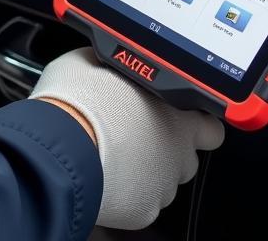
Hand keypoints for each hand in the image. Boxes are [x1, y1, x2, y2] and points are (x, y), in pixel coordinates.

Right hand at [31, 49, 223, 230]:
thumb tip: (111, 57)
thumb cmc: (77, 101)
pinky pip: (142, 201)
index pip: (209, 126)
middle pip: (186, 154)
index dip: (194, 123)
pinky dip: (128, 191)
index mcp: (176, 112)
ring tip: (115, 154)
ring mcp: (163, 184)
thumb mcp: (92, 60)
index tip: (177, 119)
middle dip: (167, 147)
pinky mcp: (144, 210)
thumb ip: (117, 63)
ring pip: (164, 179)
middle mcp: (178, 150)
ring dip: (146, 168)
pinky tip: (106, 174)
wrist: (58, 146)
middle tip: (135, 134)